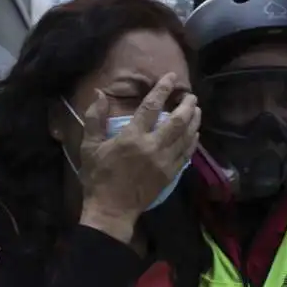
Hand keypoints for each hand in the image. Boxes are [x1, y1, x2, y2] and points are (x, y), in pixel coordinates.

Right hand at [79, 73, 200, 241]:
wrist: (111, 209)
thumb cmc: (98, 176)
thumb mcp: (90, 146)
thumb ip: (95, 118)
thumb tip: (100, 94)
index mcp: (132, 137)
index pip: (151, 107)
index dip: (162, 89)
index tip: (171, 77)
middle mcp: (153, 147)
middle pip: (178, 121)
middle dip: (187, 105)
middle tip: (191, 96)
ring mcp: (164, 162)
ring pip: (186, 137)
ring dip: (194, 121)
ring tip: (197, 110)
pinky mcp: (170, 174)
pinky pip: (187, 154)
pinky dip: (193, 142)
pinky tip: (195, 134)